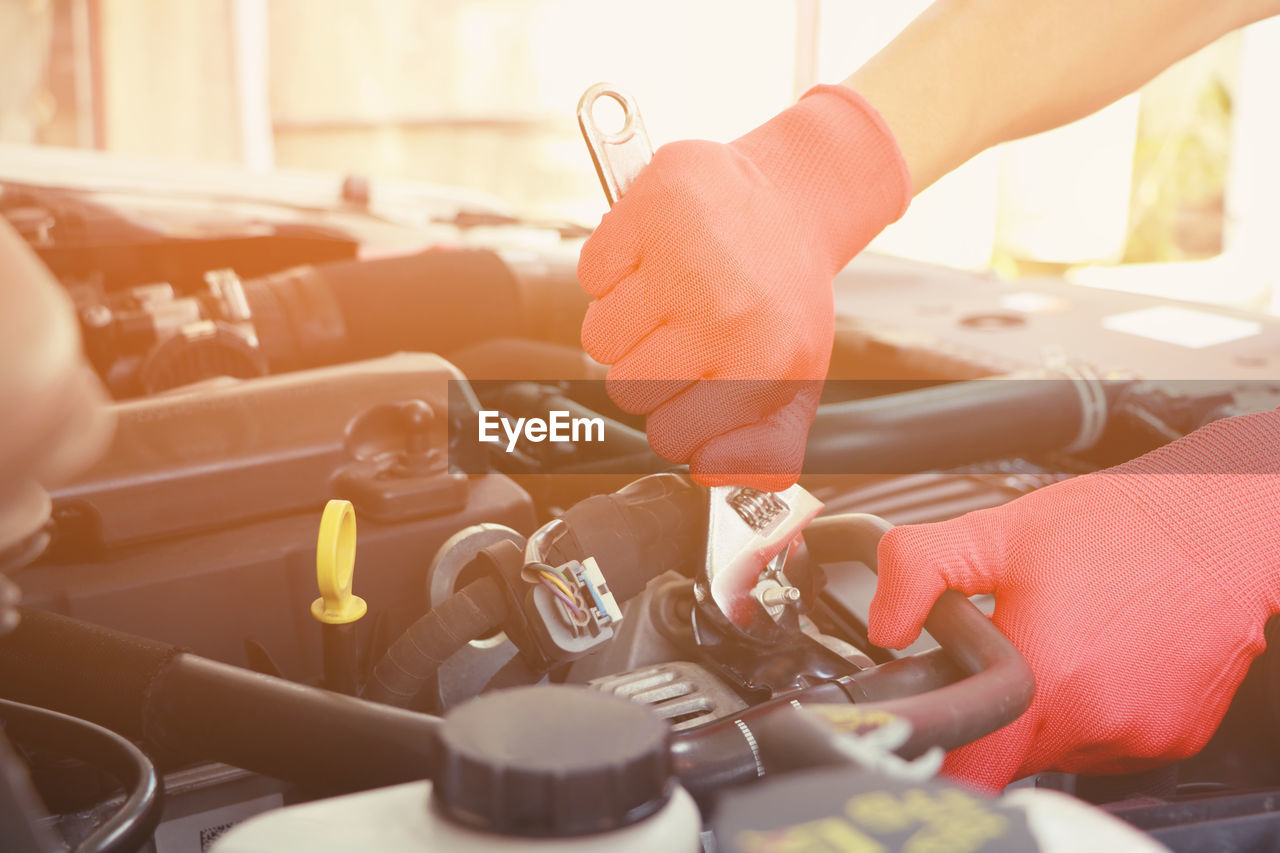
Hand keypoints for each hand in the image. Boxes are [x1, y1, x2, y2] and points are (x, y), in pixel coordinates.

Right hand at [578, 85, 910, 490]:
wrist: (795, 200)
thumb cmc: (785, 294)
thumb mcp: (798, 380)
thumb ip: (766, 450)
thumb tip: (708, 473)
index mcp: (762, 361)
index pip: (669, 437)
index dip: (675, 419)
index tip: (694, 390)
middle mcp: (723, 310)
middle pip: (624, 390)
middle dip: (646, 370)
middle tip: (682, 337)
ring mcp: (682, 257)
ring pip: (598, 339)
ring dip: (624, 324)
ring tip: (667, 298)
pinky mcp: (648, 210)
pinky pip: (589, 275)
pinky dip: (611, 272)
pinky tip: (653, 260)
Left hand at [869, 411, 1279, 790]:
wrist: (1219, 528)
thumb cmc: (1115, 528)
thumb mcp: (994, 533)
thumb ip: (919, 571)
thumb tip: (886, 624)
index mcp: (1043, 684)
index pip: (972, 770)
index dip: (947, 749)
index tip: (944, 720)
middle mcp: (1094, 723)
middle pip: (1012, 756)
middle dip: (999, 712)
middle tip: (1013, 649)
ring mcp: (1139, 736)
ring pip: (1062, 750)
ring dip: (1050, 711)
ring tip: (1065, 642)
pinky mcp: (1174, 738)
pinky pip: (1113, 742)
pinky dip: (1098, 709)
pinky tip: (1104, 656)